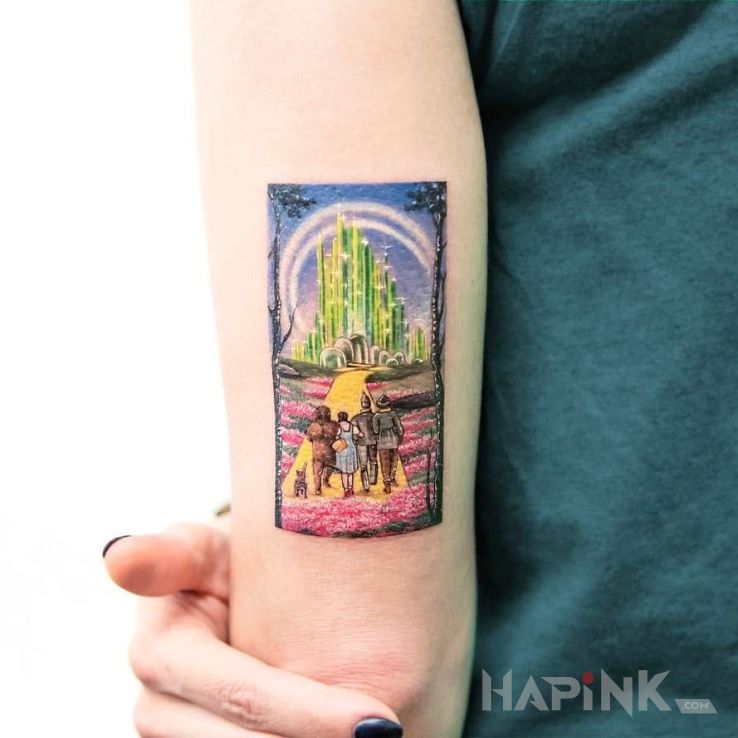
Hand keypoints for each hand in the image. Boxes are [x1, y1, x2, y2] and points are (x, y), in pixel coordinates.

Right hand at [103, 522, 401, 737]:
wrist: (225, 594)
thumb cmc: (221, 563)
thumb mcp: (199, 548)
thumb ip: (168, 554)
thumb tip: (116, 555)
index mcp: (159, 651)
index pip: (240, 693)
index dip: (306, 713)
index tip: (377, 722)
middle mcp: (159, 707)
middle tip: (391, 733)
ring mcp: (177, 733)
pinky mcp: (200, 737)